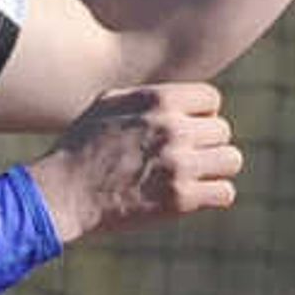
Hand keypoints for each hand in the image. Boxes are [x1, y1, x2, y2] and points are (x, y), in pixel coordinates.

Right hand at [24, 84, 241, 244]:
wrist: (62, 194)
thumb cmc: (81, 148)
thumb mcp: (108, 103)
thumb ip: (148, 96)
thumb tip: (180, 97)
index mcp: (158, 100)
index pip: (212, 100)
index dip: (200, 116)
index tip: (184, 131)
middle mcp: (173, 128)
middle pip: (222, 131)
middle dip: (205, 145)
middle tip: (182, 159)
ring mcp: (179, 164)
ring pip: (231, 160)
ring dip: (215, 169)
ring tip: (193, 177)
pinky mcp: (180, 198)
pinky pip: (225, 192)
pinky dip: (214, 196)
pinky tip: (194, 197)